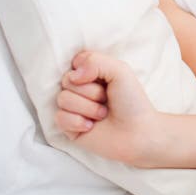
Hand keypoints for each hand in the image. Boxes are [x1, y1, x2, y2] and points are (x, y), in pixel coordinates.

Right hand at [54, 50, 157, 165]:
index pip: (75, 62)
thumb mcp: (120, 71)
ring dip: (87, 108)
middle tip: (106, 99)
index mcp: (92, 72)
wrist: (136, 133)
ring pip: (63, 99)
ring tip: (102, 114)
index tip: (104, 79)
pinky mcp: (68, 127)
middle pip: (67, 80)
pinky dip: (77, 122)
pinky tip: (91, 126)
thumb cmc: (131, 101)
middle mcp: (80, 88)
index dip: (88, 70)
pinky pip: (59, 118)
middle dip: (91, 92)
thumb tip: (73, 75)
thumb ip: (95, 61)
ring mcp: (73, 108)